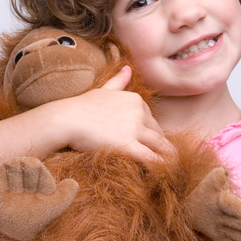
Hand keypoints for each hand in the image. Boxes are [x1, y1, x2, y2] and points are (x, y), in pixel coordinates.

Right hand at [54, 66, 171, 163]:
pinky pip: (150, 157)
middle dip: (161, 145)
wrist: (67, 119)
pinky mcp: (127, 145)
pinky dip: (160, 164)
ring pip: (159, 145)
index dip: (152, 132)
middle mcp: (138, 112)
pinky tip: (165, 172)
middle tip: (165, 158)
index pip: (151, 119)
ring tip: (174, 167)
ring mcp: (134, 128)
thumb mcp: (103, 90)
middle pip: (157, 132)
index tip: (151, 143)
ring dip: (168, 156)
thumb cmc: (81, 106)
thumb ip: (119, 81)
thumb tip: (128, 68)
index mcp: (135, 99)